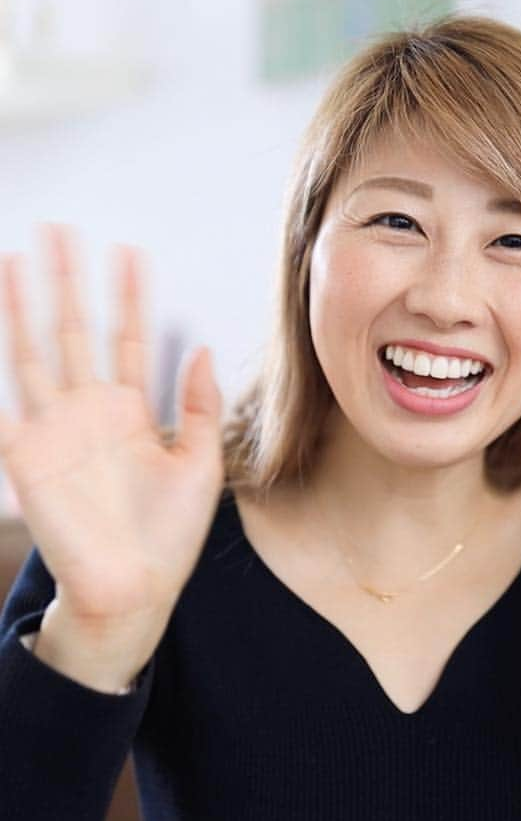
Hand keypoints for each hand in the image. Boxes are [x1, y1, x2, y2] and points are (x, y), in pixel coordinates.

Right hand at [0, 227, 223, 689]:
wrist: (136, 591)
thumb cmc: (169, 535)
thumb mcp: (200, 463)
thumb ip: (198, 406)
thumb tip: (200, 347)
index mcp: (131, 411)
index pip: (128, 338)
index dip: (130, 297)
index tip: (132, 252)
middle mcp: (89, 411)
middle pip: (77, 330)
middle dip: (71, 281)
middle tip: (66, 230)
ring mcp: (54, 430)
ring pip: (36, 352)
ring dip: (26, 306)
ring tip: (23, 256)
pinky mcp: (27, 456)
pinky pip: (3, 407)